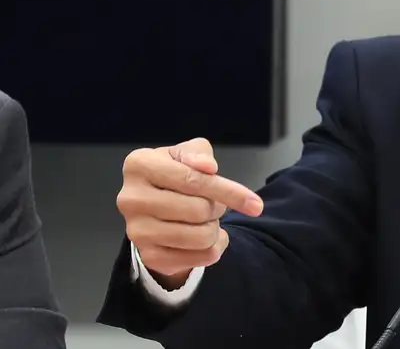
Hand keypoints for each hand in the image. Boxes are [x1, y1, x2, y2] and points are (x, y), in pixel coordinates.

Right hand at [117, 137, 263, 287]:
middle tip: (214, 205)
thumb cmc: (175, 172)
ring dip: (215, 228)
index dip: (228, 191)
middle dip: (218, 207)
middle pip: (198, 210)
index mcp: (139, 165)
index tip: (256, 204)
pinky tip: (206, 238)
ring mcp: (136, 230)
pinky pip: (198, 258)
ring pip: (200, 236)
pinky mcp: (148, 256)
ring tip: (206, 219)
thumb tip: (207, 167)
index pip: (192, 180)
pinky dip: (214, 248)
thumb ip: (199, 153)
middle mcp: (130, 199)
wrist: (156, 206)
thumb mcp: (187, 153)